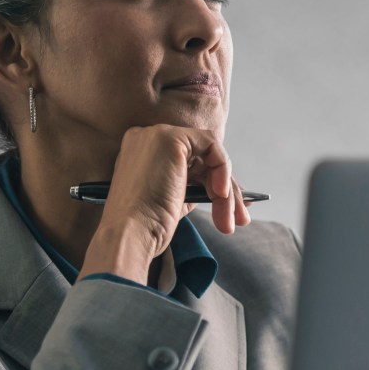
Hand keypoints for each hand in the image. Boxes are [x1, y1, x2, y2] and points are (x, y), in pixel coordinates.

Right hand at [78, 125, 249, 283]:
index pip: (189, 161)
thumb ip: (193, 185)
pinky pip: (212, 147)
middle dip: (225, 190)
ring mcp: (157, 135)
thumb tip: (228, 189)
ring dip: (226, 191)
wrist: (129, 234)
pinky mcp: (171, 138)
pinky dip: (222, 172)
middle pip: (201, 158)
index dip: (212, 182)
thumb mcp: (173, 201)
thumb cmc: (145, 227)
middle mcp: (147, 138)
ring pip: (210, 155)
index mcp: (142, 153)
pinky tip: (220, 196)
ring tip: (230, 220)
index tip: (230, 208)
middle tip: (239, 219)